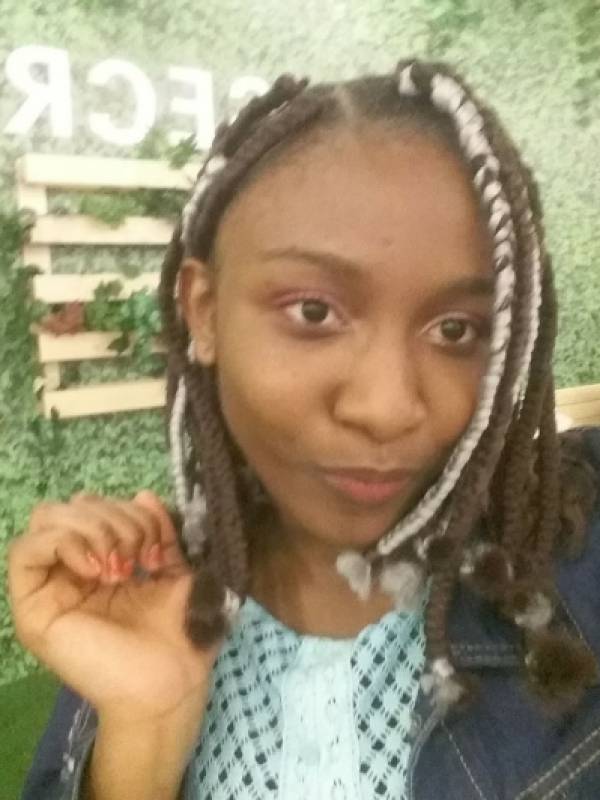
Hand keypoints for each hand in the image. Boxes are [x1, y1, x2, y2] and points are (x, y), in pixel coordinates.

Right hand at [8, 491, 219, 723]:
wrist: (170, 684)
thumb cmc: (178, 633)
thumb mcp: (175, 569)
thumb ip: (159, 530)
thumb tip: (142, 495)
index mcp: (104, 559)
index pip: (94, 505)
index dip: (128, 512)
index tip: (154, 549)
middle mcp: (73, 569)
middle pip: (71, 506)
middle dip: (113, 518)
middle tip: (137, 557)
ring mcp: (50, 587)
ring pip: (46, 519)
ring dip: (93, 529)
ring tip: (119, 567)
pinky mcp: (33, 608)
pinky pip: (25, 551)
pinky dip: (64, 544)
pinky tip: (97, 570)